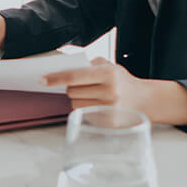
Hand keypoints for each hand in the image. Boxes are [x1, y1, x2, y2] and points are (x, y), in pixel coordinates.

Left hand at [42, 58, 186, 125]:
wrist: (145, 100)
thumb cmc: (122, 81)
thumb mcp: (110, 65)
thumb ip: (89, 64)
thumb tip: (64, 66)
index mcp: (108, 74)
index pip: (74, 76)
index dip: (55, 78)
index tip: (41, 80)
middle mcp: (109, 92)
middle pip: (72, 92)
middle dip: (71, 88)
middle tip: (83, 86)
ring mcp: (109, 109)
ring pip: (75, 105)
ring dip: (77, 99)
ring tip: (91, 95)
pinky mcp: (107, 123)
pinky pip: (83, 115)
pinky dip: (85, 109)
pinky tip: (97, 105)